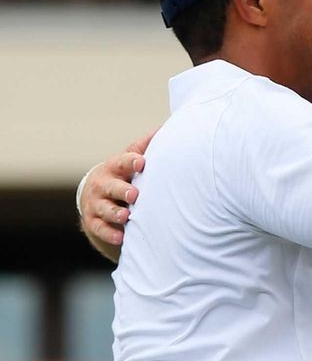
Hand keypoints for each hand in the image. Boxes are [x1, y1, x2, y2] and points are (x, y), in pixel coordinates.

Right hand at [79, 128, 155, 245]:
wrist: (94, 195)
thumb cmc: (121, 174)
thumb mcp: (129, 158)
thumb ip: (144, 147)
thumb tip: (164, 128)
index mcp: (114, 167)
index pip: (122, 162)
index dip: (131, 162)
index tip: (142, 163)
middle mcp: (103, 184)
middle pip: (111, 187)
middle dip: (122, 190)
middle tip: (134, 195)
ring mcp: (96, 203)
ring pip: (104, 209)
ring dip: (115, 213)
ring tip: (126, 217)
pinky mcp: (93, 221)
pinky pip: (100, 229)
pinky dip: (110, 233)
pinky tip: (121, 237)